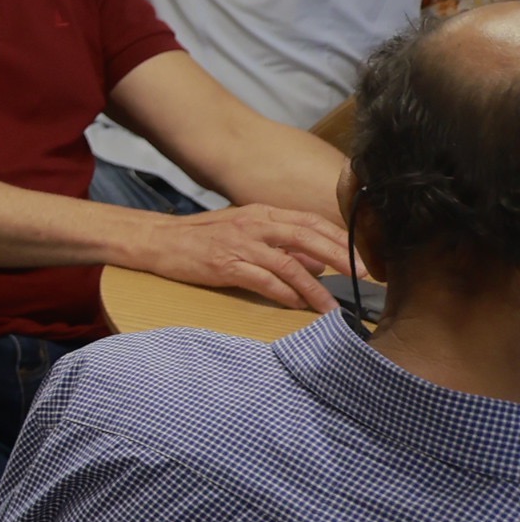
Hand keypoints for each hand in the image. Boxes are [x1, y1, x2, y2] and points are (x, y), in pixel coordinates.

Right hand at [140, 201, 345, 312]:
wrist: (157, 240)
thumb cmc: (200, 238)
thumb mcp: (244, 234)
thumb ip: (280, 246)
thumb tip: (316, 265)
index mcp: (262, 214)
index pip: (311, 222)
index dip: (341, 239)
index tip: (364, 257)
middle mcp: (255, 225)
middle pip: (308, 238)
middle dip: (341, 259)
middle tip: (364, 278)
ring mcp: (240, 245)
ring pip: (290, 265)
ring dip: (315, 288)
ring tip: (332, 307)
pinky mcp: (225, 265)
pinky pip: (263, 281)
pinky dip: (284, 294)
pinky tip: (297, 305)